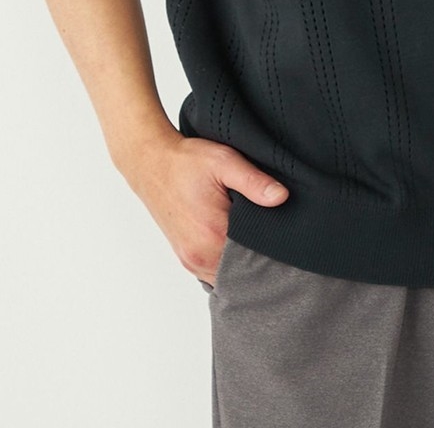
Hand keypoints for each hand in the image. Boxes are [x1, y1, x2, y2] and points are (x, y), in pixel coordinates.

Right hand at [117, 125, 288, 284]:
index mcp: (213, 235)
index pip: (256, 258)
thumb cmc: (186, 161)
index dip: (272, 246)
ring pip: (227, 273)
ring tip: (252, 232)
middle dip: (258, 254)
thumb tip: (281, 197)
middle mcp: (200, 256)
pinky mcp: (186, 257)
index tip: (282, 230)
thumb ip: (254, 182)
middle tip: (270, 229)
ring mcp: (191, 260)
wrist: (151, 162)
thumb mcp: (224, 161)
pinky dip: (226, 260)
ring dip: (241, 258)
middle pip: (242, 269)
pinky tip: (235, 240)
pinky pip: (213, 271)